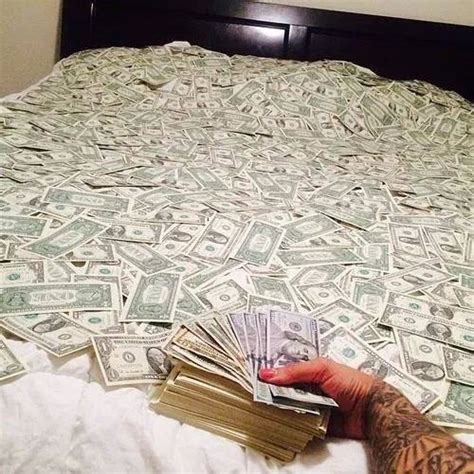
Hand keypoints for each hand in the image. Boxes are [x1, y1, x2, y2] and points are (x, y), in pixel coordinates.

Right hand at [259, 358, 379, 438]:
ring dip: (275, 407)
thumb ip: (295, 370)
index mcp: (307, 370)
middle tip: (250, 391)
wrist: (371, 410)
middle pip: (280, 389)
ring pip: (285, 406)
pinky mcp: (312, 423)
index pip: (282, 369)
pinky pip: (295, 423)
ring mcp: (308, 405)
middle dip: (267, 390)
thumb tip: (268, 374)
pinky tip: (275, 420)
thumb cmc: (351, 382)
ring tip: (258, 405)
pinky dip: (287, 422)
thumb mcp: (322, 368)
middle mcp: (306, 387)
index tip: (250, 373)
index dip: (267, 371)